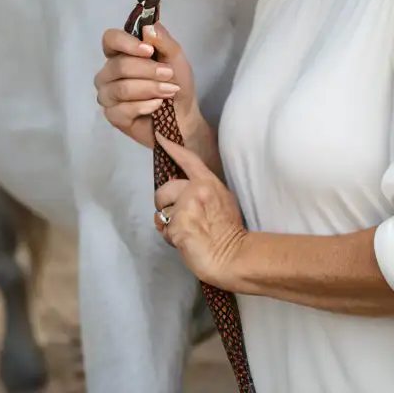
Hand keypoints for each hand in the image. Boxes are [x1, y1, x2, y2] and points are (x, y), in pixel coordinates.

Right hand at [95, 22, 200, 149]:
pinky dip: (144, 106)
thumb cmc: (177, 82)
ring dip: (149, 88)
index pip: (110, 39)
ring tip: (168, 91)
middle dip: (148, 70)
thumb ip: (163, 40)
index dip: (126, 43)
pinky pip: (121, 109)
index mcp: (122, 53)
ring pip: (120, 88)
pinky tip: (156, 105)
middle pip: (118, 66)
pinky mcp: (112, 116)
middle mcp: (109, 72)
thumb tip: (147, 27)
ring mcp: (108, 95)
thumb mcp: (176, 57)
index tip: (149, 50)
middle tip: (169, 74)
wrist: (183, 116)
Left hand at [153, 135, 249, 289]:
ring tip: (186, 233)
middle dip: (163, 205)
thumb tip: (182, 196)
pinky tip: (184, 242)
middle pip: (163, 190)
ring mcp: (186, 207)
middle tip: (178, 219)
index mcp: (209, 182)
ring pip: (161, 213)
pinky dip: (170, 238)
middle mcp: (196, 190)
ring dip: (167, 224)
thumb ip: (202, 192)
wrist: (234, 256)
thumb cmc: (229, 232)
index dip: (172, 148)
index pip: (188, 160)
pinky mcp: (177, 225)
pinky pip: (163, 230)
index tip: (159, 137)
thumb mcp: (222, 201)